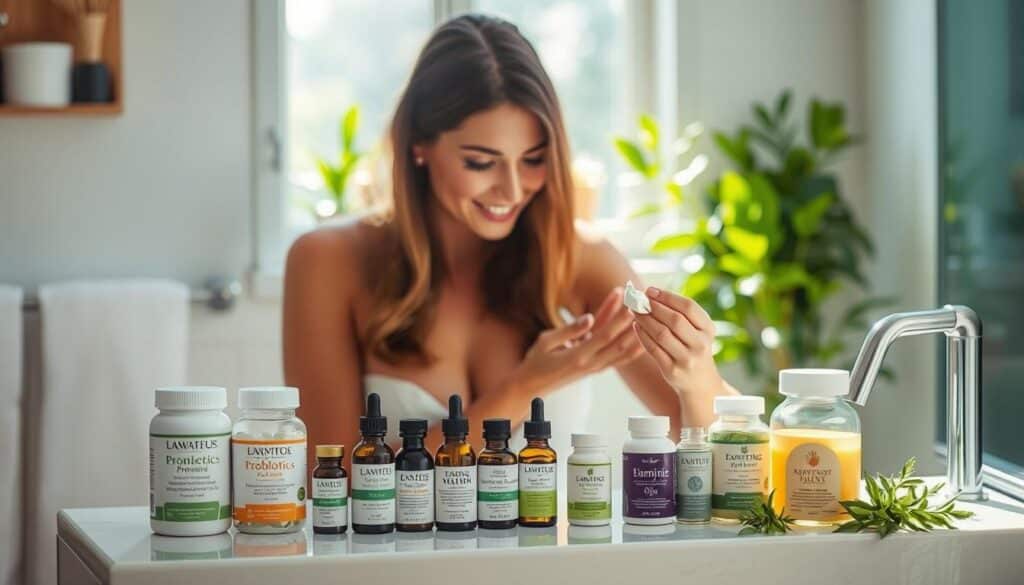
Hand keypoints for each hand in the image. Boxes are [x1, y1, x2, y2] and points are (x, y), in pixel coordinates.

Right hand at [513, 288, 643, 394]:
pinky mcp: (597, 368)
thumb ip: (568, 329)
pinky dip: (633, 347)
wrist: (532, 387)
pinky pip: (620, 358)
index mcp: (578, 356)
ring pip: (623, 352)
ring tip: (647, 315)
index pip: (605, 335)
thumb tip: (589, 318)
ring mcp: (596, 367)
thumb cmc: (536, 361)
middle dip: (633, 321)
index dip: (620, 319)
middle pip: (619, 342)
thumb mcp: (546, 341)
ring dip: (637, 332)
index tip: (631, 303)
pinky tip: (642, 334)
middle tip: (643, 303)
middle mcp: (591, 364)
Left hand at [632, 286, 724, 393]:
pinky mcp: (672, 371)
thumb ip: (680, 313)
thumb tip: (650, 294)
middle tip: (638, 300)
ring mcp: (687, 359)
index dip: (667, 296)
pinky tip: (636, 326)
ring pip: (661, 334)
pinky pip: (653, 349)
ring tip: (635, 311)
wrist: (700, 382)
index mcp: (708, 329)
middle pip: (675, 320)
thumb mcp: (697, 331)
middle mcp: (700, 344)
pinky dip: (642, 335)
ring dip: (645, 320)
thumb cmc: (693, 348)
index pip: (689, 307)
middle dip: (654, 307)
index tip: (650, 290)